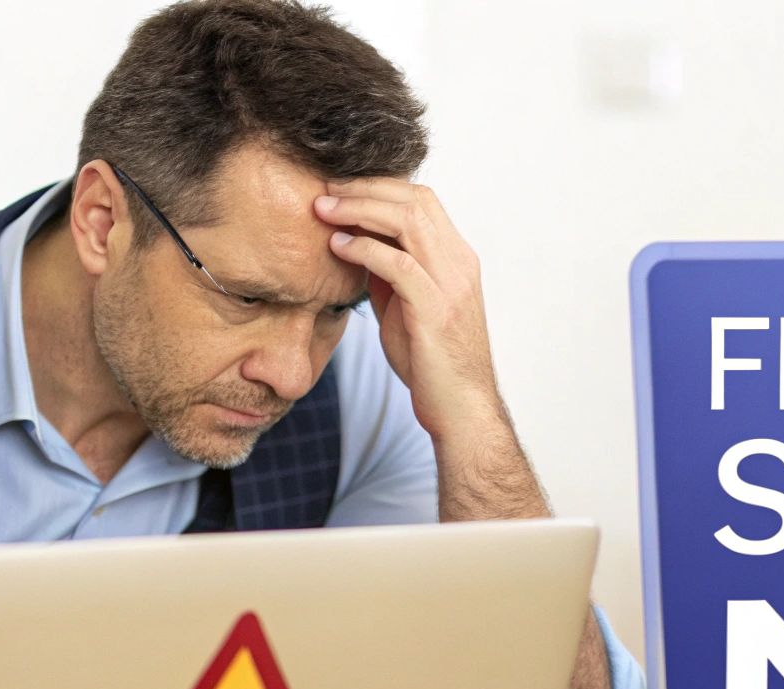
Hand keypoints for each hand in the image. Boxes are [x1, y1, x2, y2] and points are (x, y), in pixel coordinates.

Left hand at [313, 180, 503, 442]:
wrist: (460, 408)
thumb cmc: (431, 362)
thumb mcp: (407, 308)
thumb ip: (389, 275)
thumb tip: (357, 246)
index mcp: (457, 259)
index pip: (421, 199)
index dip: (378, 186)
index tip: (338, 188)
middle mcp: (459, 264)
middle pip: (414, 199)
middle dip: (364, 188)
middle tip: (323, 188)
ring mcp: (451, 285)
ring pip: (408, 221)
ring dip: (359, 209)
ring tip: (323, 210)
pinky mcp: (436, 310)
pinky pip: (398, 264)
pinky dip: (364, 248)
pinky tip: (337, 246)